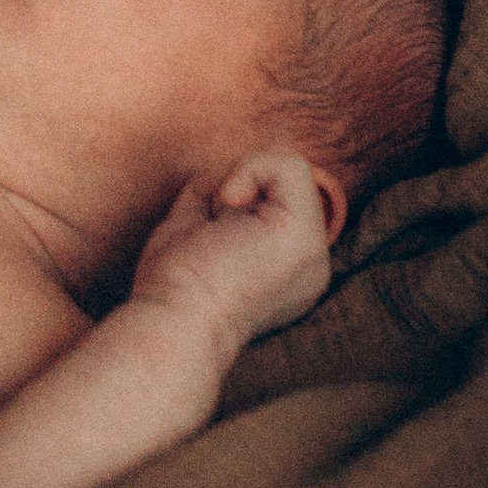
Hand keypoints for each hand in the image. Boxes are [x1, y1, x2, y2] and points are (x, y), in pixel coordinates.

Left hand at [129, 154, 336, 351]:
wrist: (176, 320)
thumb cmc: (173, 284)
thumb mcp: (192, 231)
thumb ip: (211, 204)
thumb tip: (218, 176)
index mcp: (287, 273)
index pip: (276, 209)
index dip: (235, 203)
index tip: (209, 235)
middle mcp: (310, 266)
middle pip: (283, 190)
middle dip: (238, 193)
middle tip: (213, 233)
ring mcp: (315, 253)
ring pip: (291, 173)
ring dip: (241, 183)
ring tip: (220, 225)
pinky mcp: (306, 235)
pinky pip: (293, 166)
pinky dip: (252, 168)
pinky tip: (228, 202)